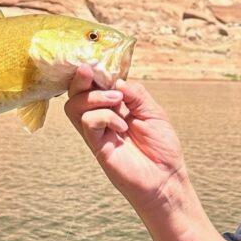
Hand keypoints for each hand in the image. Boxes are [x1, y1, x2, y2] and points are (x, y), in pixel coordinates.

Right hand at [64, 65, 187, 214]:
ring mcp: (97, 132)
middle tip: (93, 73)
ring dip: (95, 97)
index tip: (97, 62)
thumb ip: (136, 94)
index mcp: (115, 107)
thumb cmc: (162, 147)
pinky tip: (122, 126)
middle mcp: (102, 118)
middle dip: (81, 78)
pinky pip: (88, 123)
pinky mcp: (97, 146)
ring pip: (74, 105)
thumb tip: (117, 82)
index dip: (93, 72)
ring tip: (119, 102)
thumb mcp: (153, 112)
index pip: (93, 85)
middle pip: (75, 93)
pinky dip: (105, 117)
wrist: (166, 178)